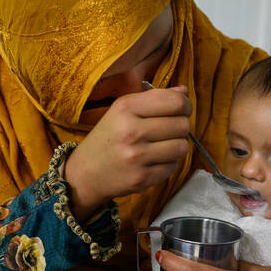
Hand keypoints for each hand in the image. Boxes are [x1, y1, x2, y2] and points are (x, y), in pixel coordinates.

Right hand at [66, 86, 191, 218]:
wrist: (85, 173)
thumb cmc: (108, 138)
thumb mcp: (123, 110)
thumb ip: (154, 99)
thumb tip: (184, 92)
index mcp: (126, 107)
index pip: (175, 102)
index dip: (185, 105)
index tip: (181, 110)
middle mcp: (131, 131)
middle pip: (182, 125)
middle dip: (180, 127)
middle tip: (168, 131)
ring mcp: (136, 156)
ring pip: (181, 147)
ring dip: (176, 147)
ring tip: (161, 147)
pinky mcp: (142, 178)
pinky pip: (173, 167)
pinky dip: (168, 164)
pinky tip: (153, 161)